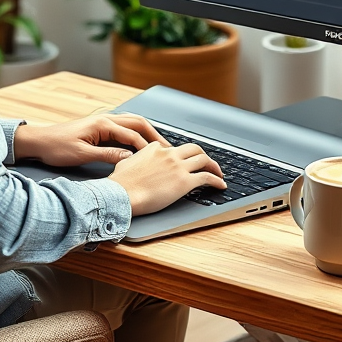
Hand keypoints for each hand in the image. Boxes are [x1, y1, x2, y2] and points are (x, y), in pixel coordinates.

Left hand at [12, 113, 170, 166]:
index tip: (158, 157)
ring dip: (147, 132)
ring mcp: (103, 121)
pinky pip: (125, 127)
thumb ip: (107, 156)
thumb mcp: (82, 155)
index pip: (132, 134)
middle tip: (168, 148)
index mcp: (102, 124)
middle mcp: (105, 119)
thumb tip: (128, 160)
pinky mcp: (100, 127)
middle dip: (154, 135)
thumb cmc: (56, 146)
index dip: (147, 147)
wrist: (39, 141)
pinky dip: (137, 133)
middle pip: (138, 122)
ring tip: (159, 145)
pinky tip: (141, 143)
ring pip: (133, 122)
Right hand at [108, 142, 226, 215]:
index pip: (174, 148)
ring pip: (203, 159)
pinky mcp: (184, 182)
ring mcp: (178, 167)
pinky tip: (220, 185)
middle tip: (207, 163)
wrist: (122, 193)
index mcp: (155, 148)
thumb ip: (137, 159)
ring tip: (218, 173)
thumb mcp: (126, 162)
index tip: (184, 163)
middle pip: (194, 148)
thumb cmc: (120, 182)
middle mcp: (169, 154)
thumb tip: (137, 161)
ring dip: (213, 166)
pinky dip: (217, 180)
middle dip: (203, 155)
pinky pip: (207, 177)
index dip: (181, 156)